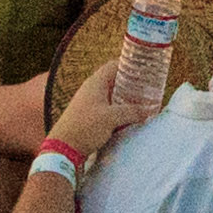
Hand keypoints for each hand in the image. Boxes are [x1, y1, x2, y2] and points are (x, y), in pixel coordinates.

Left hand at [43, 49, 162, 160]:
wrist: (64, 147)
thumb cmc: (86, 127)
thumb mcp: (111, 118)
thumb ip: (131, 112)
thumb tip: (148, 111)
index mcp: (96, 82)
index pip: (114, 65)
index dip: (129, 65)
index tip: (144, 70)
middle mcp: (92, 89)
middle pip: (114, 80)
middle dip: (130, 84)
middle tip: (147, 88)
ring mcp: (89, 102)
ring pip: (111, 94)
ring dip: (124, 98)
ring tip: (141, 103)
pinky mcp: (89, 115)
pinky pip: (107, 107)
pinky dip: (118, 109)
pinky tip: (128, 117)